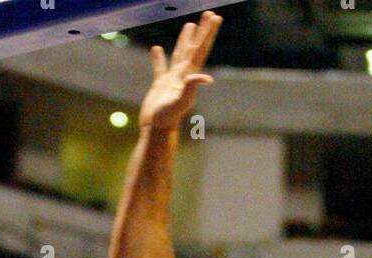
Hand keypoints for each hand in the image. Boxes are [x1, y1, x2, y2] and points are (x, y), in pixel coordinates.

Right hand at [139, 10, 221, 131]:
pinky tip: (156, 49)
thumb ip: (191, 88)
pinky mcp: (160, 86)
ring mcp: (171, 80)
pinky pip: (160, 68)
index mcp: (188, 76)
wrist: (156, 131)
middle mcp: (182, 76)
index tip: (215, 17)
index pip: (200, 50)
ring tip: (190, 24)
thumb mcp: (180, 102)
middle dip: (202, 31)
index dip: (207, 33)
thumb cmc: (167, 119)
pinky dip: (158, 58)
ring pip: (180, 54)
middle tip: (209, 13)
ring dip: (185, 39)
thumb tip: (207, 78)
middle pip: (194, 48)